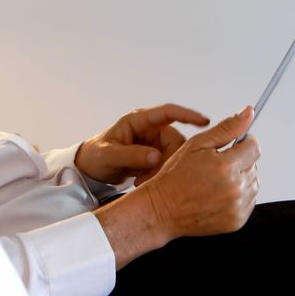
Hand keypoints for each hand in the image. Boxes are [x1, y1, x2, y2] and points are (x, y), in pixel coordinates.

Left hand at [75, 103, 210, 184]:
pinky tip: (143, 182)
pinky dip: (159, 175)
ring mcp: (154, 144)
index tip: (204, 121)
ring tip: (142, 181)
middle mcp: (150, 130)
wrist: (90, 170)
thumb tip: (156, 157)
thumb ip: (131, 155)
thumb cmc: (96, 157)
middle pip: (175, 140)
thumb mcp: (109, 156)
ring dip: (164, 169)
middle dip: (170, 159)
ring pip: (174, 155)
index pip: (168, 112)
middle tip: (152, 176)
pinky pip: (167, 165)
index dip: (188, 115)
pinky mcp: (155, 158)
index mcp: (139, 121)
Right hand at [92, 106, 261, 269]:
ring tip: (217, 180)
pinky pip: (249, 202)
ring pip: (253, 184)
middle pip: (254, 166)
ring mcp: (237, 207)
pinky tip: (219, 194)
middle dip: (240, 161)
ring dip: (241, 179)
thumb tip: (248, 113)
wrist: (163, 209)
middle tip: (217, 165)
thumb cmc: (175, 176)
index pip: (254, 148)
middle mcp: (234, 189)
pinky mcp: (237, 221)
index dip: (245, 143)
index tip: (235, 145)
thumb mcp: (197, 145)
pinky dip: (239, 197)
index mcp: (225, 167)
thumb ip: (226, 128)